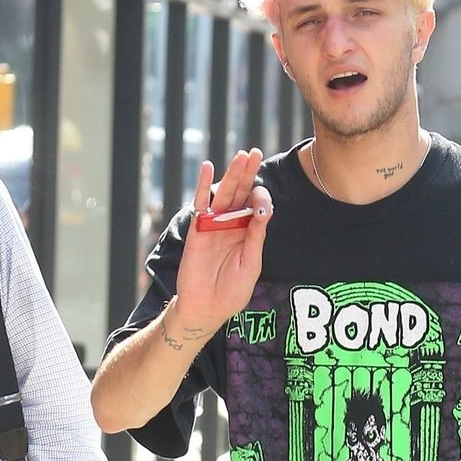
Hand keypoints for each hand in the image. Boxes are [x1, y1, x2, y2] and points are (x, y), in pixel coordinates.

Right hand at [174, 151, 272, 334]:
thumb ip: (256, 237)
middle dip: (247, 173)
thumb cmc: (232, 291)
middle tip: (254, 152)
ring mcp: (214, 225)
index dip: (261, 199)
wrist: (208, 308)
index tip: (262, 202)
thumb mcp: (251, 265)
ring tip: (240, 155)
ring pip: (224, 194)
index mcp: (247, 233)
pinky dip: (204, 186)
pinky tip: (209, 169)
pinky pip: (201, 204)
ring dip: (232, 175)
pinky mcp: (197, 229)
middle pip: (240, 193)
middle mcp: (231, 225)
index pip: (255, 207)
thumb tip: (263, 210)